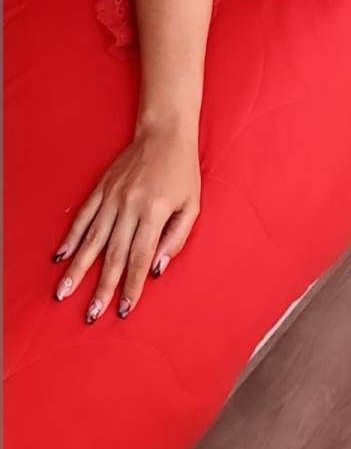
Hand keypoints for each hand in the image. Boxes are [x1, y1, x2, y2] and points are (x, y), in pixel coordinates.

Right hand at [52, 124, 200, 322]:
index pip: (140, 258)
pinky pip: (83, 216)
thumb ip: (176, 239)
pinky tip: (60, 257)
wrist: (164, 133)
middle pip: (113, 255)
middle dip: (101, 288)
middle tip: (90, 315)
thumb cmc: (182, 172)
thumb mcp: (192, 206)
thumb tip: (156, 269)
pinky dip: (71, 237)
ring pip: (92, 239)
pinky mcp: (101, 188)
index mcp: (154, 211)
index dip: (131, 286)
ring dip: (78, 269)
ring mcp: (112, 196)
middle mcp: (130, 205)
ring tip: (63, 293)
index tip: (123, 310)